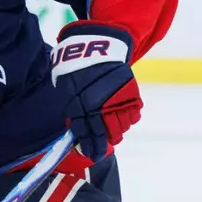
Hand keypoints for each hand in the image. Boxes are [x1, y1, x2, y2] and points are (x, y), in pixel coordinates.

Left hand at [51, 28, 142, 159]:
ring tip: (112, 128)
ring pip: (122, 126)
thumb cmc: (77, 67)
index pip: (88, 133)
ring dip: (117, 130)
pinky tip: (122, 116)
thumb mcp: (67, 89)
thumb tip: (76, 131)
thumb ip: (73, 111)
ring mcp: (118, 99)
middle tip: (102, 144)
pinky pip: (134, 115)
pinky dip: (129, 118)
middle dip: (104, 141)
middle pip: (108, 133)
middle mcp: (102, 104)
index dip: (91, 147)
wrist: (98, 46)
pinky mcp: (131, 93)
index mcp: (83, 104)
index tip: (92, 155)